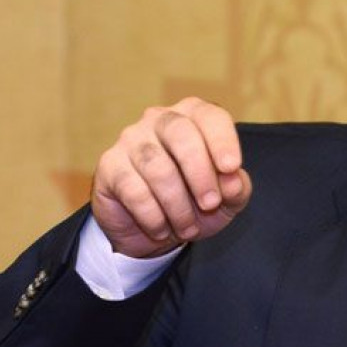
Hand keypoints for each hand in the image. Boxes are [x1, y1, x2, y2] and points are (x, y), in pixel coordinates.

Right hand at [91, 97, 250, 257]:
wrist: (154, 230)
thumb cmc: (195, 202)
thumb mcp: (226, 199)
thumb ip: (237, 187)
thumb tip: (233, 183)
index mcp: (194, 117)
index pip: (210, 116)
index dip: (223, 140)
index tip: (231, 168)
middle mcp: (160, 119)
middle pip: (181, 133)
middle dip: (200, 173)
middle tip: (210, 204)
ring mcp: (131, 139)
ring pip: (157, 166)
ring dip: (177, 204)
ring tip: (187, 228)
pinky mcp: (110, 165)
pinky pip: (133, 189)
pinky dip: (153, 216)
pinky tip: (162, 229)